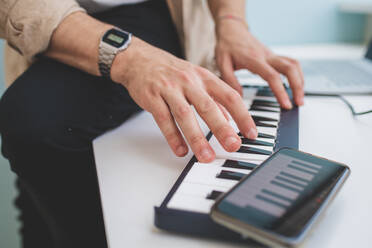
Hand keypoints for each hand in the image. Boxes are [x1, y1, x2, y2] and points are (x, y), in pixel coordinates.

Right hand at [111, 37, 257, 162]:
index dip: (243, 115)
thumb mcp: (197, 79)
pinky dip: (173, 137)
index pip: (229, 96)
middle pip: (208, 106)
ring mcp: (169, 89)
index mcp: (204, 77)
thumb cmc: (171, 71)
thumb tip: (229, 120)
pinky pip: (164, 119)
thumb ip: (214, 99)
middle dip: (222, 128)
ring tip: (206, 157)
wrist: (139, 59)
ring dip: (196, 138)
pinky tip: (181, 151)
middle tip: (233, 146)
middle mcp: (189, 81)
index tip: (252, 133)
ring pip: (185, 115)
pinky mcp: (152, 98)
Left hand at [215, 20, 303, 107]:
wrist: (231, 29)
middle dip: (298, 87)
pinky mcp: (273, 56)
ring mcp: (272, 55)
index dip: (281, 91)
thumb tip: (240, 96)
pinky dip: (297, 75)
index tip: (286, 105)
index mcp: (254, 59)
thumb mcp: (222, 64)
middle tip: (299, 103)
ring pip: (294, 64)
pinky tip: (296, 86)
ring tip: (299, 98)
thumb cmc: (226, 46)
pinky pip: (291, 63)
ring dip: (300, 81)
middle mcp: (266, 56)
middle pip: (290, 68)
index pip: (272, 76)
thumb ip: (230, 81)